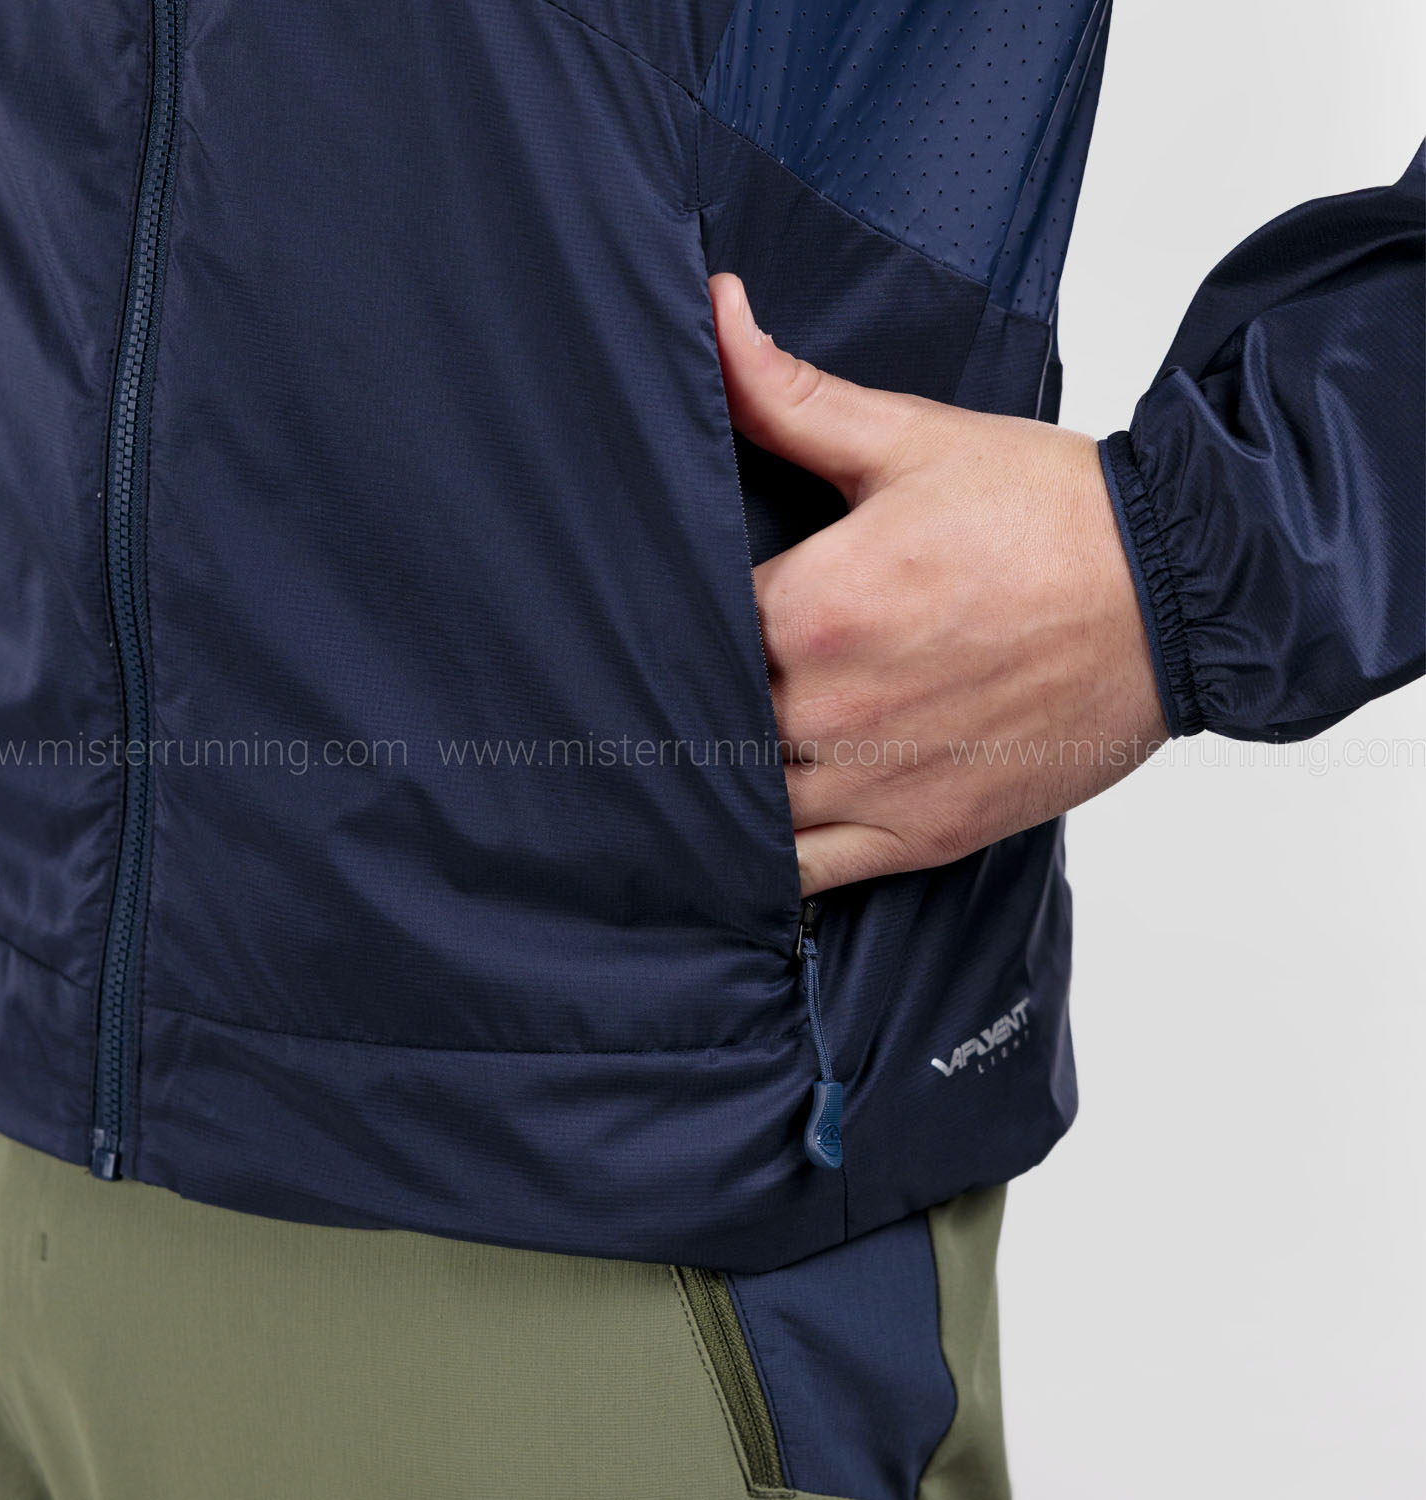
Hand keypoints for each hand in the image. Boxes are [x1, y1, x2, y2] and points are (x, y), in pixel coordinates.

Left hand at [709, 273, 1169, 895]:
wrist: (1177, 596)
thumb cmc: (1050, 517)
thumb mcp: (912, 439)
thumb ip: (790, 393)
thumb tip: (714, 311)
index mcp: (815, 609)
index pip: (684, 630)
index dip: (664, 622)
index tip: (658, 615)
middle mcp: (829, 711)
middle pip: (700, 723)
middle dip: (679, 702)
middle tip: (645, 692)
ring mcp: (872, 784)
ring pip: (738, 806)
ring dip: (708, 783)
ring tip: (684, 758)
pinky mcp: (917, 835)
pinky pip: (803, 875)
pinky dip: (761, 861)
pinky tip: (737, 838)